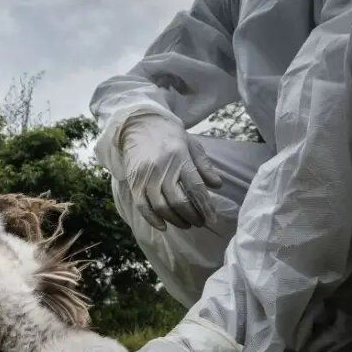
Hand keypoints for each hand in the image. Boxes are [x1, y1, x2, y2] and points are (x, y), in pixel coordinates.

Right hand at [119, 113, 221, 230]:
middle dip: (191, 216)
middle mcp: (162, 168)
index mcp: (180, 158)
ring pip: (161, 206)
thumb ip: (204, 166)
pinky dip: (153, 219)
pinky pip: (142, 206)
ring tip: (186, 224)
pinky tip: (163, 226)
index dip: (205, 207)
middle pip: (178, 201)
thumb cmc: (169, 136)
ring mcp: (146, 177)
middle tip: (199, 222)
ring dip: (175, 220)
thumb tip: (217, 185)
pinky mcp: (134, 182)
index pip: (195, 188)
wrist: (139, 125)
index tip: (212, 219)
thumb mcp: (191, 145)